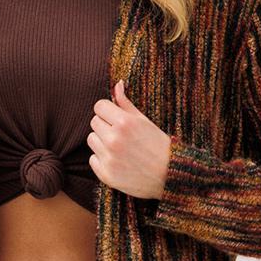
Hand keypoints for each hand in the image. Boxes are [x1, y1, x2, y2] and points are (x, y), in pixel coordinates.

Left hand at [88, 80, 171, 200]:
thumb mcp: (144, 121)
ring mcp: (109, 158)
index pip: (99, 106)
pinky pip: (93, 159)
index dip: (107, 110)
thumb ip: (126, 103)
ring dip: (101, 142)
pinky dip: (102, 159)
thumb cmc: (158, 145)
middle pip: (94, 122)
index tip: (115, 117)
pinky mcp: (106, 174)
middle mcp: (114, 140)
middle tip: (120, 134)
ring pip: (92, 140)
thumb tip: (117, 84)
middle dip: (105, 125)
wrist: (169, 176)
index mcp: (124, 123)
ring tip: (119, 147)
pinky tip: (118, 161)